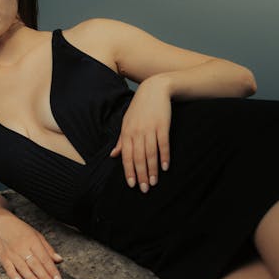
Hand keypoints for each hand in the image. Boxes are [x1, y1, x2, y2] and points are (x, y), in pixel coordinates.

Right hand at [0, 212, 62, 278]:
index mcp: (33, 241)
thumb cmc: (22, 231)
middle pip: (35, 264)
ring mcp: (12, 253)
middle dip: (44, 276)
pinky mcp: (3, 258)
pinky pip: (8, 268)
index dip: (52, 270)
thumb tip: (59, 260)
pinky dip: (13, 275)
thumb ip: (48, 249)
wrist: (2, 224)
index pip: (44, 258)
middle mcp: (22, 247)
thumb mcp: (37, 236)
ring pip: (23, 267)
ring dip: (31, 278)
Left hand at [109, 76, 171, 190]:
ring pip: (150, 153)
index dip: (128, 171)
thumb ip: (121, 140)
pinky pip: (163, 144)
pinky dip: (164, 156)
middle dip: (141, 174)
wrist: (154, 89)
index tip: (132, 184)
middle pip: (138, 157)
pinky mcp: (162, 125)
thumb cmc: (140, 108)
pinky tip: (165, 167)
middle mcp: (137, 132)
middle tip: (144, 189)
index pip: (126, 156)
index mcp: (127, 133)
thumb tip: (113, 155)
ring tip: (154, 182)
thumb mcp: (126, 122)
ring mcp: (150, 128)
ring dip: (152, 169)